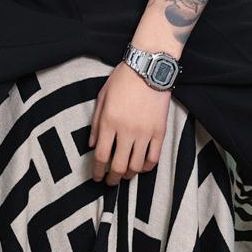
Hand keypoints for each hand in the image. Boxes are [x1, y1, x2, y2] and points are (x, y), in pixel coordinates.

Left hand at [89, 60, 171, 185]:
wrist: (149, 68)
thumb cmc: (122, 80)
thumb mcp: (102, 98)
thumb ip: (96, 124)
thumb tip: (92, 146)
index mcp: (109, 122)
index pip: (101, 156)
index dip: (98, 171)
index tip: (97, 178)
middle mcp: (126, 131)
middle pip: (118, 166)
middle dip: (112, 179)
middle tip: (110, 182)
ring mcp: (145, 133)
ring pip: (136, 165)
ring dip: (129, 175)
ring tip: (125, 175)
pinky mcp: (160, 132)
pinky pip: (154, 158)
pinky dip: (147, 167)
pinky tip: (141, 167)